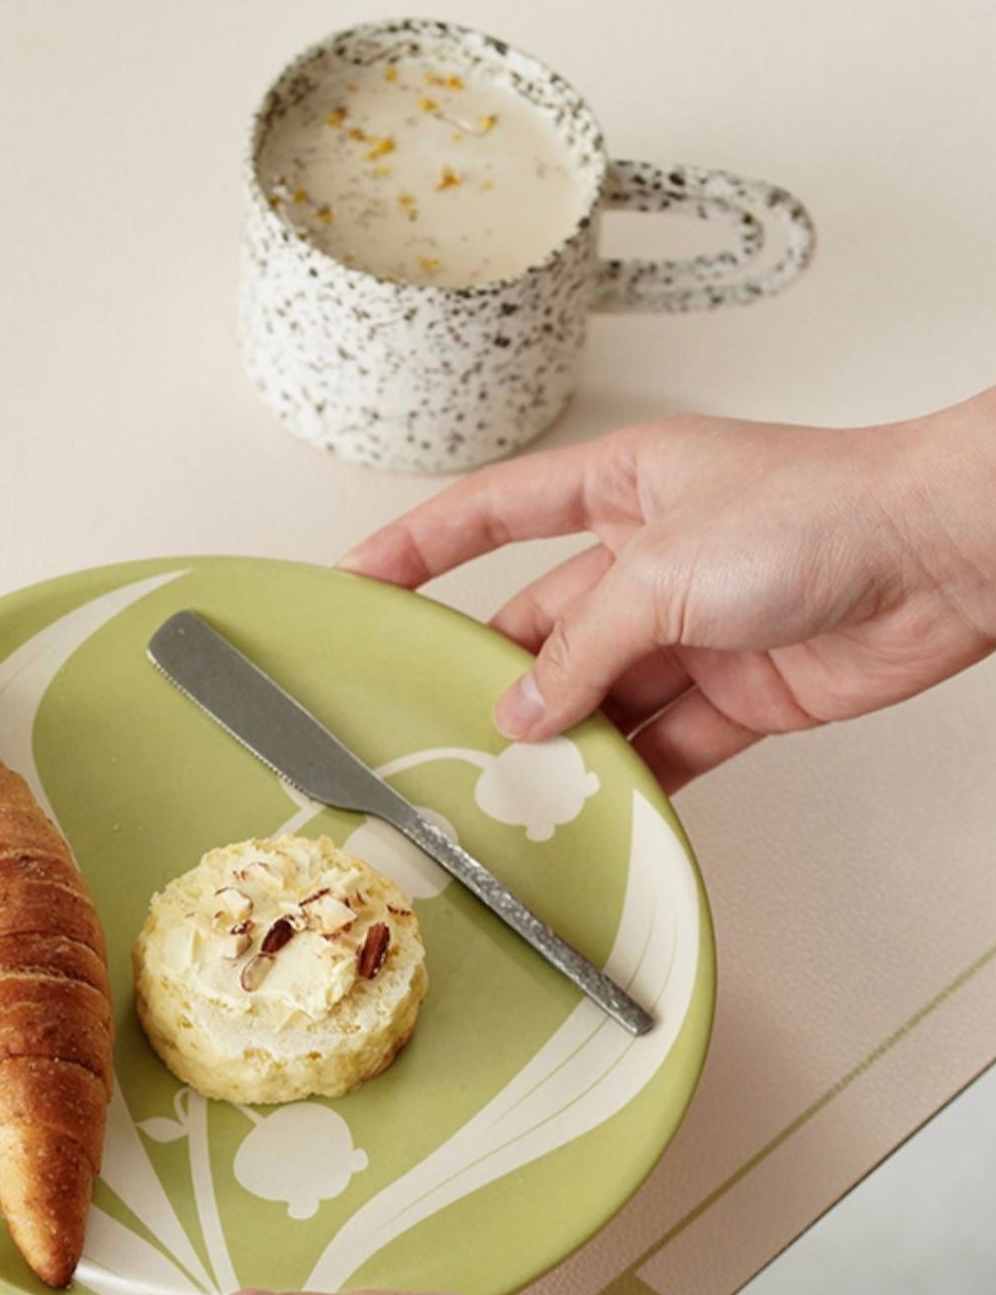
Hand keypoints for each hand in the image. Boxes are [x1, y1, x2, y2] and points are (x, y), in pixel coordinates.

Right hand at [340, 389, 995, 789]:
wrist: (941, 559)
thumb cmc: (820, 511)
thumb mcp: (663, 569)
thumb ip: (581, 648)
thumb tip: (522, 711)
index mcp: (622, 487)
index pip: (492, 513)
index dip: (419, 547)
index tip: (357, 582)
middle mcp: (649, 555)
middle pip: (541, 622)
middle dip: (495, 675)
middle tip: (436, 726)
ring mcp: (690, 627)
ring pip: (597, 695)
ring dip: (562, 740)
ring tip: (511, 785)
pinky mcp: (736, 691)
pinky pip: (661, 741)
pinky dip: (629, 775)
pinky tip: (592, 807)